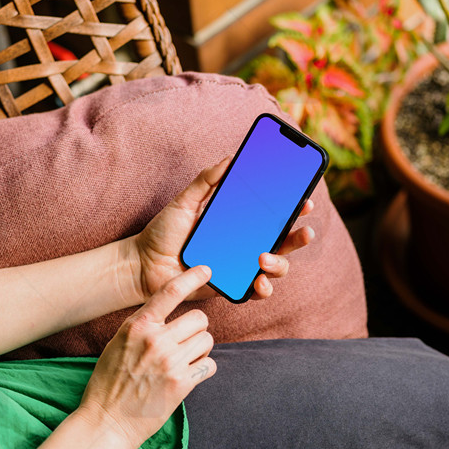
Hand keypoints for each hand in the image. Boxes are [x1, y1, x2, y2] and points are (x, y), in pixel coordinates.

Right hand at [79, 266, 215, 448]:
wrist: (106, 422)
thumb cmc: (109, 383)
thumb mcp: (117, 344)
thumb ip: (142, 328)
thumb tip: (165, 317)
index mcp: (137, 326)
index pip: (170, 292)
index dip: (192, 277)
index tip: (206, 269)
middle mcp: (156, 340)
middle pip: (199, 319)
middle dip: (196, 329)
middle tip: (185, 342)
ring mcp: (170, 362)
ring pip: (207, 340)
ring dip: (200, 350)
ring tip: (184, 362)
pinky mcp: (182, 384)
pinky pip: (210, 365)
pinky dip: (204, 370)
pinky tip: (189, 376)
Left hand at [129, 156, 315, 301]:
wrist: (142, 265)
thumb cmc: (163, 232)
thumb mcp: (184, 202)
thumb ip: (206, 181)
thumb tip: (230, 158)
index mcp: (238, 223)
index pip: (273, 215)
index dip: (293, 208)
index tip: (305, 200)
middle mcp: (244, 245)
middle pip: (283, 241)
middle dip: (299, 237)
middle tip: (305, 231)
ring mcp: (241, 267)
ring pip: (276, 267)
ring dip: (280, 263)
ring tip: (265, 258)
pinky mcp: (232, 287)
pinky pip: (256, 291)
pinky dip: (264, 288)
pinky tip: (260, 282)